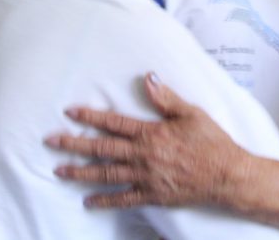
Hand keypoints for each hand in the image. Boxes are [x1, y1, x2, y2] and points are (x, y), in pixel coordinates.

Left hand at [46, 72, 248, 208]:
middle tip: (51, 141)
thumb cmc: (212, 142)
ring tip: (60, 170)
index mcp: (151, 133)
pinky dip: (105, 200)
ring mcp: (146, 178)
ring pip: (106, 174)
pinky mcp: (153, 195)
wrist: (227, 175)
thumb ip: (166, 98)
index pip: (113, 123)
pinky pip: (124, 198)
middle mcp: (143, 156)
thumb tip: (148, 78)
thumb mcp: (191, 113)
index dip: (90, 116)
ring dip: (80, 172)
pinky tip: (88, 200)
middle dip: (74, 144)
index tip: (70, 112)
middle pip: (102, 149)